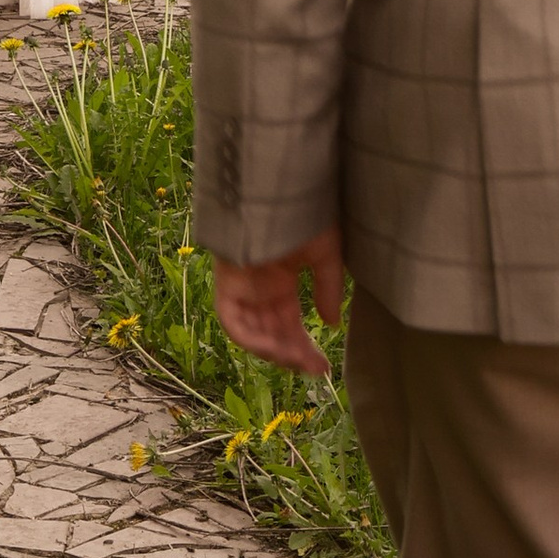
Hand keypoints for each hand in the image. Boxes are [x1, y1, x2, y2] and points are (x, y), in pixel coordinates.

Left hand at [212, 227, 344, 381]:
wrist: (278, 189)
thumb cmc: (303, 213)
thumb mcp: (325, 253)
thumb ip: (327, 288)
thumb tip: (332, 324)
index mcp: (280, 281)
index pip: (289, 323)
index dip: (303, 347)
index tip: (323, 367)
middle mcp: (258, 288)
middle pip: (271, 332)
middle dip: (292, 354)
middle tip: (314, 368)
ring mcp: (241, 287)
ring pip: (253, 332)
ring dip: (274, 350)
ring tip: (298, 359)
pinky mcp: (226, 283)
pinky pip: (233, 321)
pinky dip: (251, 337)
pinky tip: (274, 346)